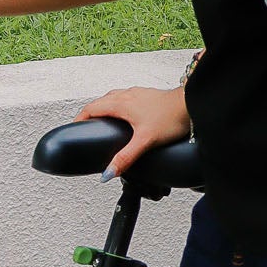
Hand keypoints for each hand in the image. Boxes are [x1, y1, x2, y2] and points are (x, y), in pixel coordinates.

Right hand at [74, 85, 190, 179]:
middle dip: (90, 115)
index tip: (74, 130)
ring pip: (113, 98)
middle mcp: (126, 95)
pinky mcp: (147, 95)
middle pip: (99, 103)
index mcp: (120, 103)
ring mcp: (137, 93)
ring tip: (103, 124)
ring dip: (104, 109)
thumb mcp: (145, 141)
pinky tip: (127, 118)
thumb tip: (107, 172)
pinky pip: (125, 98)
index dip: (79, 119)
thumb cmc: (171, 118)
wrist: (191, 104)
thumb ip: (125, 157)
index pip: (90, 109)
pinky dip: (118, 107)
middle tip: (86, 129)